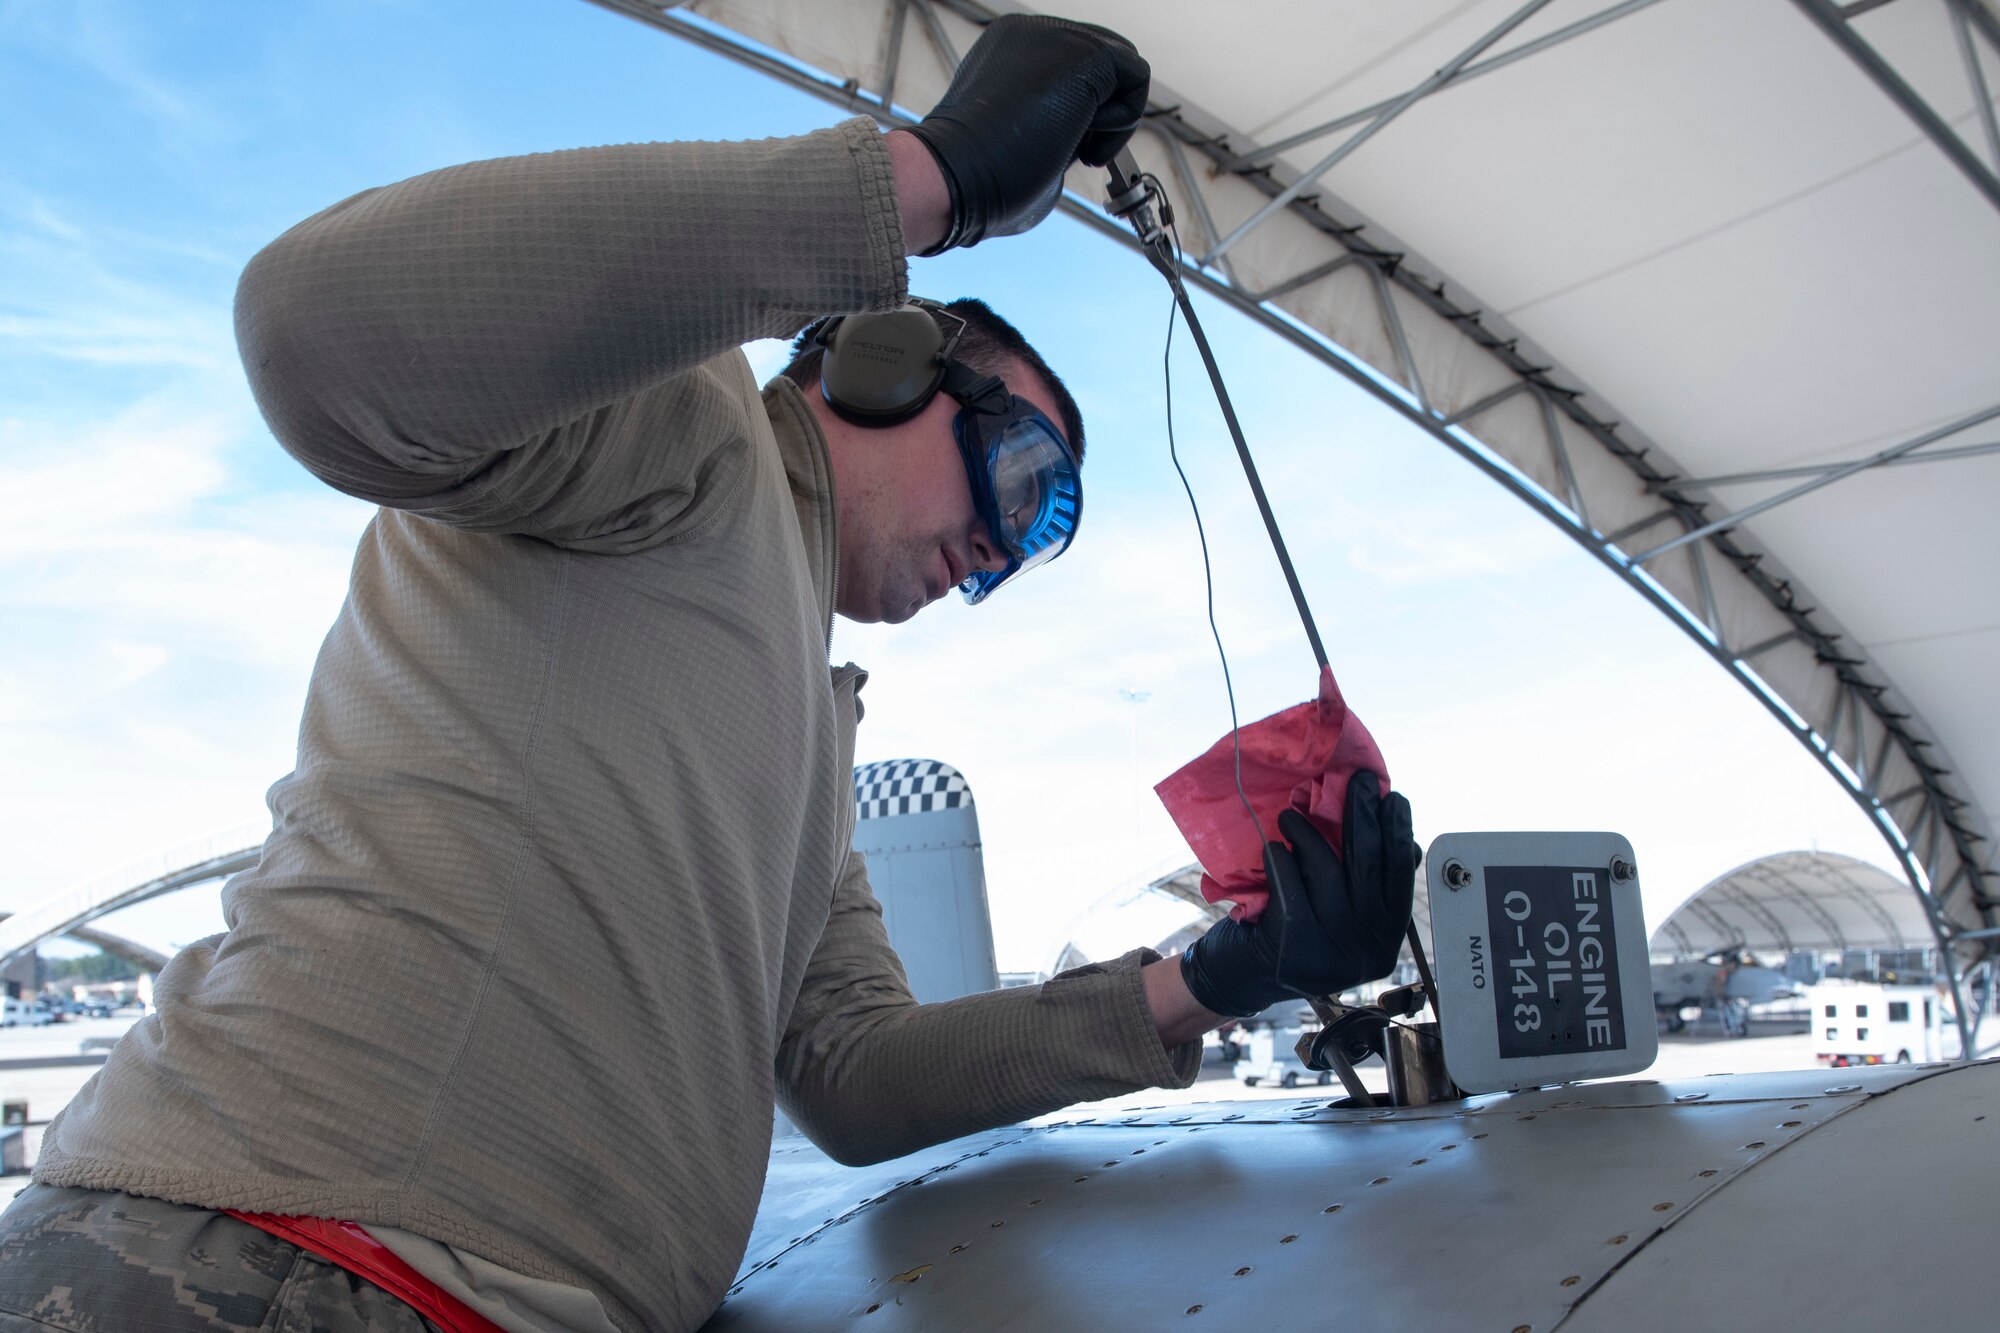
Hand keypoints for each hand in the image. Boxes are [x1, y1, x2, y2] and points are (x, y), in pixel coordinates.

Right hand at [904, 14, 1149, 252]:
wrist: (953, 176)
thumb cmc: (975, 178)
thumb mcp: (1011, 139)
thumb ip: (1045, 123)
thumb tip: (1080, 144)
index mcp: (1007, 49)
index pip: (1071, 68)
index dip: (1079, 112)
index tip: (1056, 150)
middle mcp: (1030, 32)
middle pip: (1101, 61)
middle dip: (1099, 110)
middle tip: (1073, 154)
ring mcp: (1056, 37)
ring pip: (1121, 67)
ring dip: (1109, 117)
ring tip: (1075, 150)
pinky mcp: (1084, 53)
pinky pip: (1136, 77)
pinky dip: (1124, 120)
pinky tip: (1086, 144)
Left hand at [1179, 772, 1417, 1018]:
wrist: (1240, 979)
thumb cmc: (1295, 934)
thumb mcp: (1343, 916)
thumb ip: (1372, 886)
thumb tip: (1407, 839)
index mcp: (1386, 938)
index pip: (1400, 876)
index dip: (1399, 833)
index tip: (1393, 797)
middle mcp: (1367, 949)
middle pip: (1369, 867)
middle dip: (1363, 816)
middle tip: (1358, 781)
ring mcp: (1331, 952)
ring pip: (1328, 873)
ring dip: (1310, 834)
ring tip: (1291, 815)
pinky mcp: (1294, 948)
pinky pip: (1290, 887)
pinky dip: (1281, 860)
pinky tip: (1273, 846)